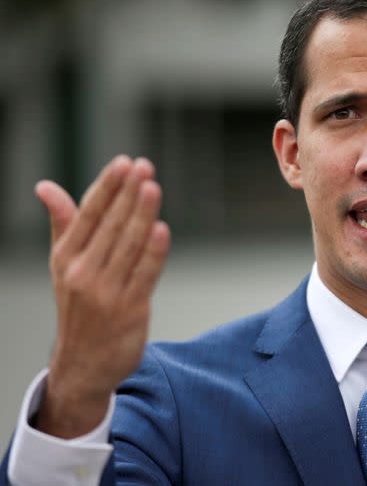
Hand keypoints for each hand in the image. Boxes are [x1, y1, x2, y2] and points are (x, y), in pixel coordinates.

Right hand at [35, 156, 170, 437]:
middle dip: (128, 194)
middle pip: (111, 225)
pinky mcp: (130, 309)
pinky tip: (162, 229)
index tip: (124, 163)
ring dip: (142, 215)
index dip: (108, 187)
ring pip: (129, 246)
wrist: (83, 363)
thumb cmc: (78, 305)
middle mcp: (83, 272)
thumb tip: (45, 186)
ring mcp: (106, 292)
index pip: (89, 214)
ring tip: (153, 187)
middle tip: (144, 166)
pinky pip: (144, 275)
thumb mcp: (63, 264)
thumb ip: (63, 223)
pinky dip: (153, 252)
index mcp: (66, 256)